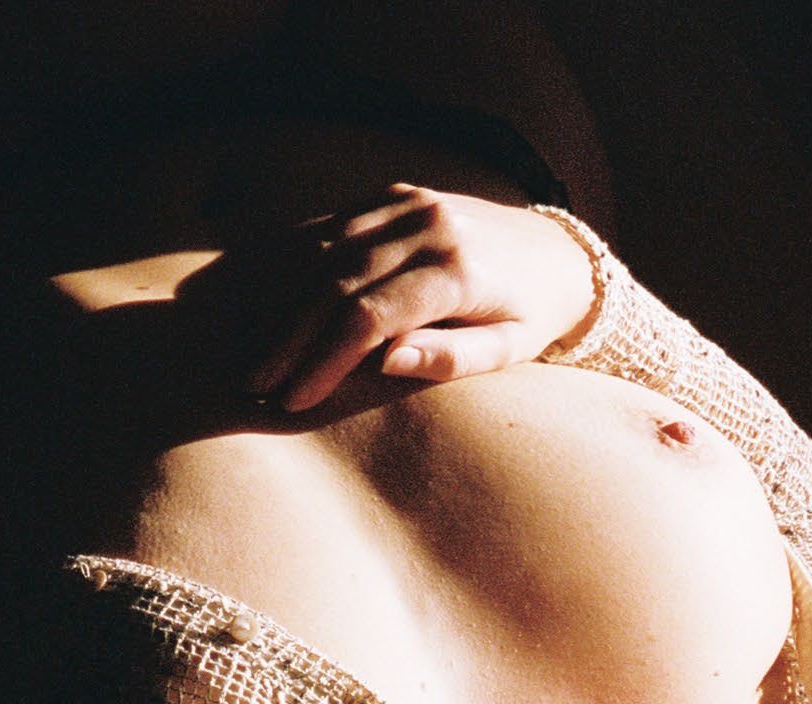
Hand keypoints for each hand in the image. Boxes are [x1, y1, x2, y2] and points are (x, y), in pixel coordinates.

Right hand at [240, 185, 595, 411]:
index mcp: (456, 269)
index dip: (324, 360)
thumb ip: (452, 357)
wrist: (559, 251)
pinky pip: (331, 226)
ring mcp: (406, 203)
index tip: (295, 398)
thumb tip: (388, 362)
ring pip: (323, 251)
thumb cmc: (533, 315)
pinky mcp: (393, 195)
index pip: (370, 317)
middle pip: (335, 283)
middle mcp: (426, 225)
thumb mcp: (510, 350)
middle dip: (290, 337)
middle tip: (256, 382)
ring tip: (252, 350)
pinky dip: (294, 262)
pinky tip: (266, 299)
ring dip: (281, 302)